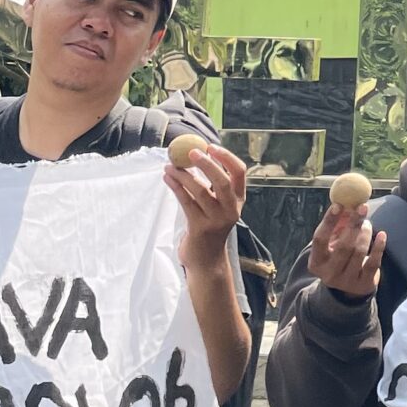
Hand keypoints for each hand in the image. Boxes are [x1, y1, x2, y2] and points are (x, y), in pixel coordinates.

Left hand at [164, 137, 249, 270]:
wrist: (206, 260)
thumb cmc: (210, 226)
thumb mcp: (218, 206)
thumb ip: (213, 185)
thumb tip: (195, 155)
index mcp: (238, 200)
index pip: (239, 173)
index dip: (226, 157)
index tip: (210, 146)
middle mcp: (231, 209)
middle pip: (222, 181)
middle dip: (206, 164)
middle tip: (190, 152)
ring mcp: (216, 220)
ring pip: (200, 191)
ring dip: (183, 175)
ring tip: (169, 166)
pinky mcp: (199, 228)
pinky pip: (186, 202)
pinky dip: (176, 187)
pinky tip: (167, 178)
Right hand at [308, 200, 384, 300]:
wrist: (350, 287)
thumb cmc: (339, 257)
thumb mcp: (333, 243)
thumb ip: (338, 225)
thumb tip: (348, 203)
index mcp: (316, 262)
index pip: (320, 239)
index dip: (329, 221)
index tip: (339, 205)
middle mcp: (329, 274)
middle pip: (342, 246)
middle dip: (353, 224)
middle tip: (362, 208)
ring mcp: (347, 281)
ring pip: (358, 252)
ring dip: (365, 233)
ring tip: (367, 224)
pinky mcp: (364, 284)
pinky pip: (373, 262)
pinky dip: (378, 246)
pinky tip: (381, 234)